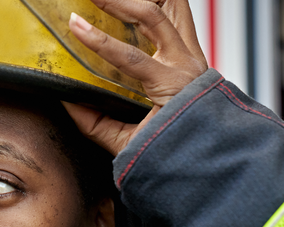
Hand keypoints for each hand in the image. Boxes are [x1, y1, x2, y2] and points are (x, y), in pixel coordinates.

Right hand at [63, 0, 207, 155]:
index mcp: (173, 87)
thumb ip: (98, 124)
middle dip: (119, 0)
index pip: (131, 57)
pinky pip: (179, 15)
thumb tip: (70, 103)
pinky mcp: (194, 50)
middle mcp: (188, 64)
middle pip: (154, 16)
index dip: (99, 40)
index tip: (75, 24)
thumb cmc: (176, 150)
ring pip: (173, 6)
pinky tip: (136, 0)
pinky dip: (159, 2)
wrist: (213, 155)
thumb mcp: (131, 145)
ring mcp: (194, 54)